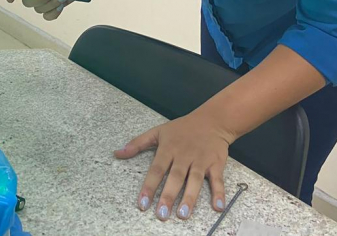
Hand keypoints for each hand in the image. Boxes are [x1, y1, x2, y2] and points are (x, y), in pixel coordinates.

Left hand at [114, 107, 233, 220]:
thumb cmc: (182, 128)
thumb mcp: (158, 131)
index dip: (149, 186)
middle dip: (168, 196)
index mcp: (169, 148)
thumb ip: (138, 143)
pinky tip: (218, 207)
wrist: (213, 120)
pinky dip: (219, 193)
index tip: (142, 203)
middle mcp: (184, 155)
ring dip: (190, 197)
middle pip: (176, 177)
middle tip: (161, 215)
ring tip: (183, 214)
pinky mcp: (216, 164)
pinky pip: (218, 180)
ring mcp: (201, 160)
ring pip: (195, 180)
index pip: (157, 169)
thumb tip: (117, 153)